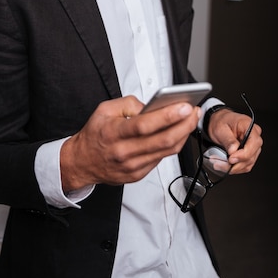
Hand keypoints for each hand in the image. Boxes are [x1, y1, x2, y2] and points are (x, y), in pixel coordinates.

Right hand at [60, 96, 200, 191]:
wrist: (82, 162)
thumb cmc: (95, 133)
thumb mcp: (104, 109)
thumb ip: (129, 103)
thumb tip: (152, 105)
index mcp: (114, 133)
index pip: (145, 125)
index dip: (168, 116)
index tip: (184, 106)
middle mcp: (124, 152)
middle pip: (162, 140)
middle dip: (184, 125)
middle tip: (194, 112)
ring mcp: (132, 166)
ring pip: (166, 151)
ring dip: (183, 134)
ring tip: (190, 120)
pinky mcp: (138, 174)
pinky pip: (161, 159)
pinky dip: (173, 145)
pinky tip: (178, 133)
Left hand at [207, 109, 262, 173]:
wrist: (218, 122)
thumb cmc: (221, 122)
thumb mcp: (221, 128)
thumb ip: (228, 140)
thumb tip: (233, 151)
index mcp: (249, 126)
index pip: (254, 143)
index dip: (244, 154)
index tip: (231, 159)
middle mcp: (254, 136)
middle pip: (251, 155)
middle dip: (236, 163)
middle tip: (221, 164)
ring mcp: (253, 146)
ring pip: (248, 163)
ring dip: (234, 167)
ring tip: (219, 164)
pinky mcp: (249, 153)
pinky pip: (245, 164)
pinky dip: (235, 168)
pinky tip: (224, 166)